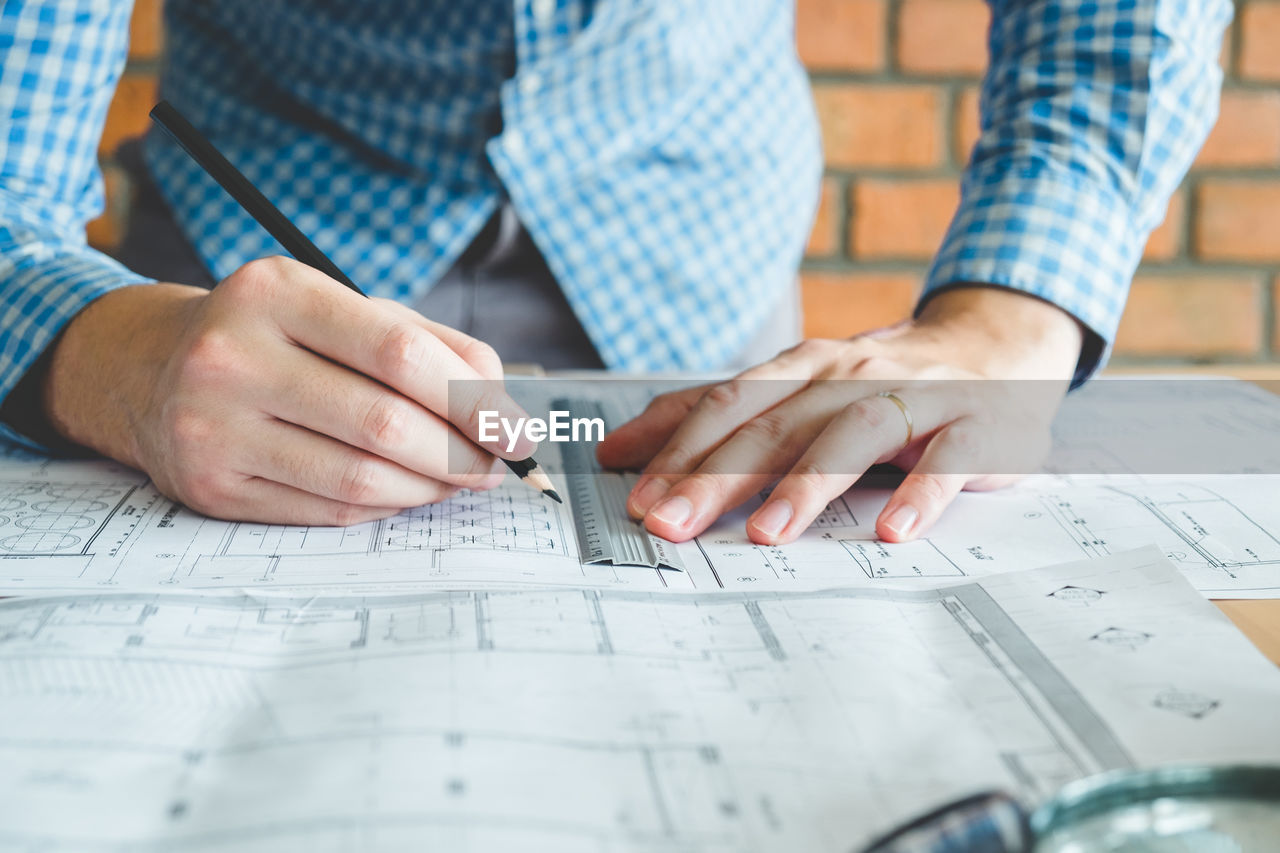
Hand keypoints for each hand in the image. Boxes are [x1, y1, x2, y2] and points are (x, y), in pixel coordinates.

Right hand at [42, 257, 535, 524]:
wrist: (152, 369)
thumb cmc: (278, 336)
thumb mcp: (347, 310)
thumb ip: (434, 346)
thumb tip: (504, 410)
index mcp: (276, 291)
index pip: (399, 353)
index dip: (474, 401)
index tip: (517, 432)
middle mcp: (232, 356)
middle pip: (385, 424)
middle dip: (462, 454)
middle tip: (498, 466)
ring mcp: (212, 427)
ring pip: (360, 479)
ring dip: (431, 488)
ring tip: (460, 479)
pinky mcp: (210, 487)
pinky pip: (327, 511)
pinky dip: (385, 507)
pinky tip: (406, 491)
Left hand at [597, 287, 1083, 543]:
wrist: (998, 347)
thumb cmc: (879, 383)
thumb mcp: (796, 389)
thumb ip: (713, 418)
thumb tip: (617, 450)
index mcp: (803, 368)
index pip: (729, 404)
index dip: (679, 450)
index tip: (636, 500)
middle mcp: (850, 374)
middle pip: (776, 422)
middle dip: (717, 475)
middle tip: (672, 526)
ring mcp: (914, 397)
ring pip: (852, 432)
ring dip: (806, 484)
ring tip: (764, 533)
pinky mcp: (974, 426)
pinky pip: (946, 460)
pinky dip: (921, 493)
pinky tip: (893, 531)